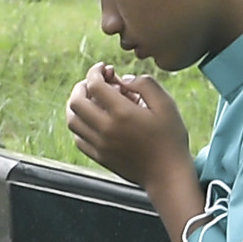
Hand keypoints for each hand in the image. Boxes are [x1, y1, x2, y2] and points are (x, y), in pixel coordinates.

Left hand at [64, 62, 197, 232]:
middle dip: (82, 86)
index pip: (94, 85)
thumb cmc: (170, 138)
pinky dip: (79, 124)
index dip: (95, 71)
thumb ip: (145, 85)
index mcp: (122, 113)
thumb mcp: (166, 105)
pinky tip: (92, 119)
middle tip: (94, 82)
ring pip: (72, 120)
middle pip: (76, 101)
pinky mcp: (98, 157)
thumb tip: (123, 79)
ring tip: (89, 98)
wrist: (167, 174)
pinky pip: (78, 137)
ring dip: (76, 105)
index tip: (103, 67)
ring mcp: (99, 144)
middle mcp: (105, 128)